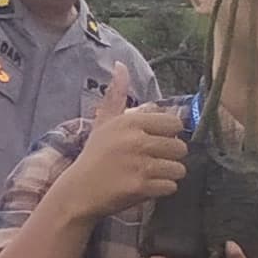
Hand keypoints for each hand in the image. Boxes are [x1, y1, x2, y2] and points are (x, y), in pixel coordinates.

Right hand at [44, 77, 184, 223]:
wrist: (78, 191)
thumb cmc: (95, 156)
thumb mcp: (104, 122)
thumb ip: (116, 94)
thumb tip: (120, 65)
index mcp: (130, 122)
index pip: (174, 124)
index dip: (167, 135)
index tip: (153, 143)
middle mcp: (136, 140)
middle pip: (180, 147)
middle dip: (169, 157)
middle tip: (150, 161)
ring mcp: (140, 165)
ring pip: (178, 168)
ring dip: (167, 174)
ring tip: (149, 174)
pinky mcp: (141, 187)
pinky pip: (171, 186)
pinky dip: (162, 189)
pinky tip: (146, 187)